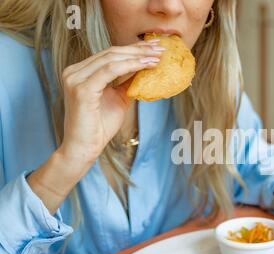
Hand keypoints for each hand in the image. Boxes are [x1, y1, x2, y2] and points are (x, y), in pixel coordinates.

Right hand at [58, 39, 163, 164]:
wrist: (85, 147)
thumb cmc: (100, 127)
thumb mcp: (118, 99)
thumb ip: (127, 83)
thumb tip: (145, 69)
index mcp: (81, 72)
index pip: (110, 54)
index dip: (133, 48)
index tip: (154, 47)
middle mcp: (74, 72)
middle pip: (111, 52)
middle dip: (138, 49)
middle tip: (160, 48)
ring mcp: (75, 79)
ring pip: (111, 59)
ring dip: (137, 56)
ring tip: (157, 57)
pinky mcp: (82, 89)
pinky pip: (110, 71)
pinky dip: (130, 66)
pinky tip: (146, 65)